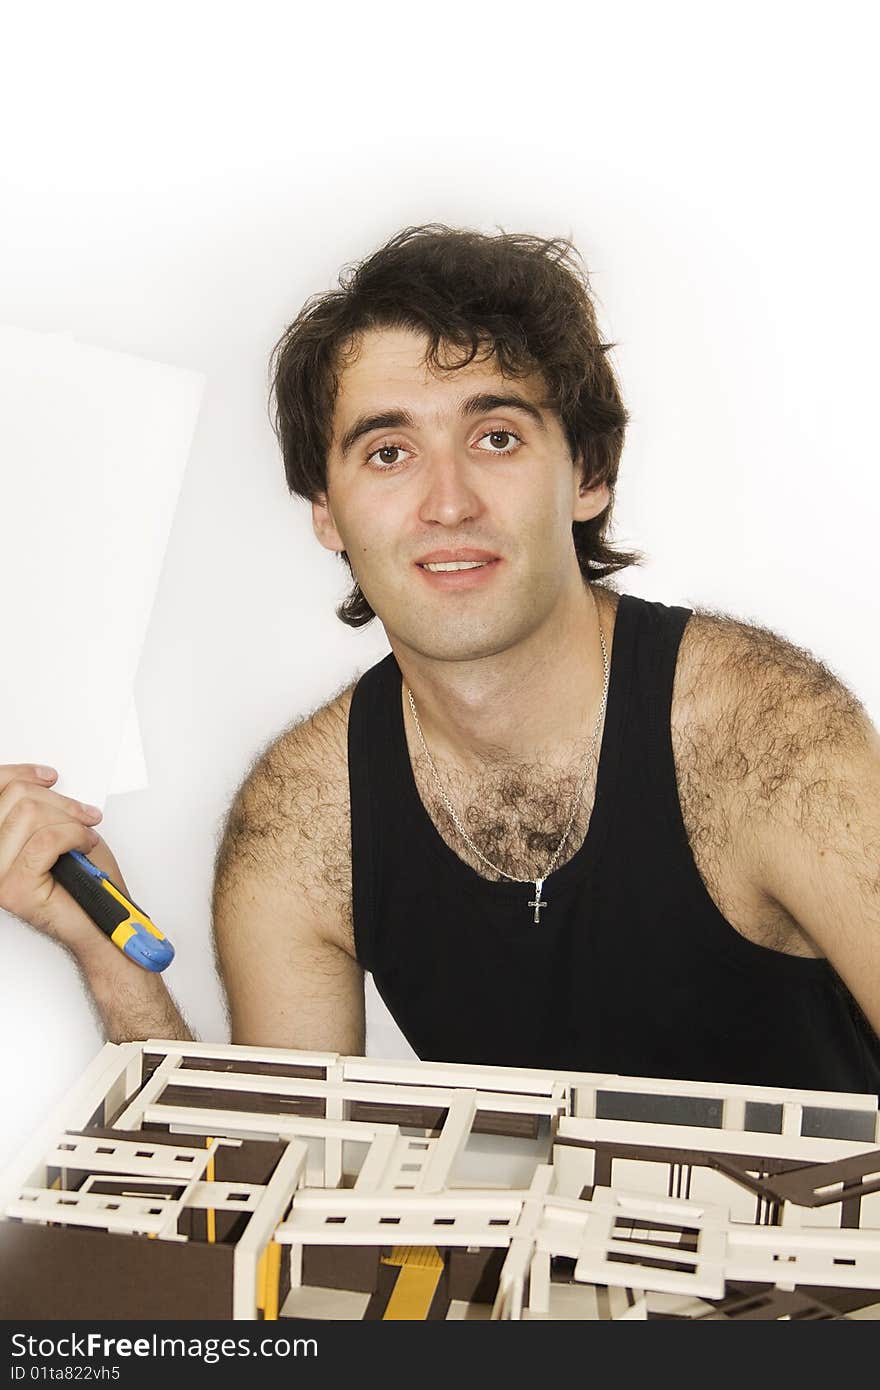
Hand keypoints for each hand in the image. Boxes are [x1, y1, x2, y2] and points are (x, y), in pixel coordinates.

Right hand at [0, 764, 128, 954]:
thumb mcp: (59, 829)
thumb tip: (34, 781)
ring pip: (30, 815)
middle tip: (84, 816)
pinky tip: (85, 846)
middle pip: (15, 799)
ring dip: (70, 820)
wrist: (103, 921)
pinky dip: (75, 836)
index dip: (20, 775)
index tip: (50, 777)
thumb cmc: (87, 881)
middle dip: (60, 802)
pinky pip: (46, 840)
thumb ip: (36, 807)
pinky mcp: (14, 889)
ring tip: (85, 835)